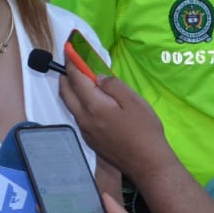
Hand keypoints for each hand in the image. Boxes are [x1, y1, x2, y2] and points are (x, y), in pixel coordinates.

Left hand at [57, 69, 174, 181]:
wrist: (148, 163)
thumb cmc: (144, 130)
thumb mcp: (134, 101)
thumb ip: (113, 86)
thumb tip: (98, 77)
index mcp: (93, 106)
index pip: (76, 78)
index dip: (71, 61)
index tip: (69, 49)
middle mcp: (84, 118)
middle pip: (66, 92)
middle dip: (65, 75)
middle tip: (72, 63)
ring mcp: (85, 131)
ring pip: (70, 105)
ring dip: (71, 90)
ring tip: (81, 79)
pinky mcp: (90, 140)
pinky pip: (78, 116)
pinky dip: (78, 103)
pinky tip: (91, 101)